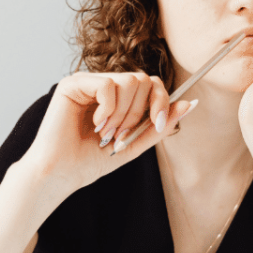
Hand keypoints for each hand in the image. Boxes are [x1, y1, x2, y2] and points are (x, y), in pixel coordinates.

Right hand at [21, 72, 196, 192]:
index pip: (151, 83)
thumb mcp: (134, 144)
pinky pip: (108, 84)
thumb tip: (190, 103)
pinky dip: (108, 109)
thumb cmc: (90, 161)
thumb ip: (160, 125)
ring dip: (123, 114)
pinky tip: (95, 125)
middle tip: (120, 136)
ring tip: (106, 134)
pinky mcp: (73, 83)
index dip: (161, 101)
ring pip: (129, 81)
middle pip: (144, 79)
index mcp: (118, 97)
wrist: (61, 173)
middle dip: (140, 113)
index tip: (159, 124)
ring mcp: (88, 82)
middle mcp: (104, 85)